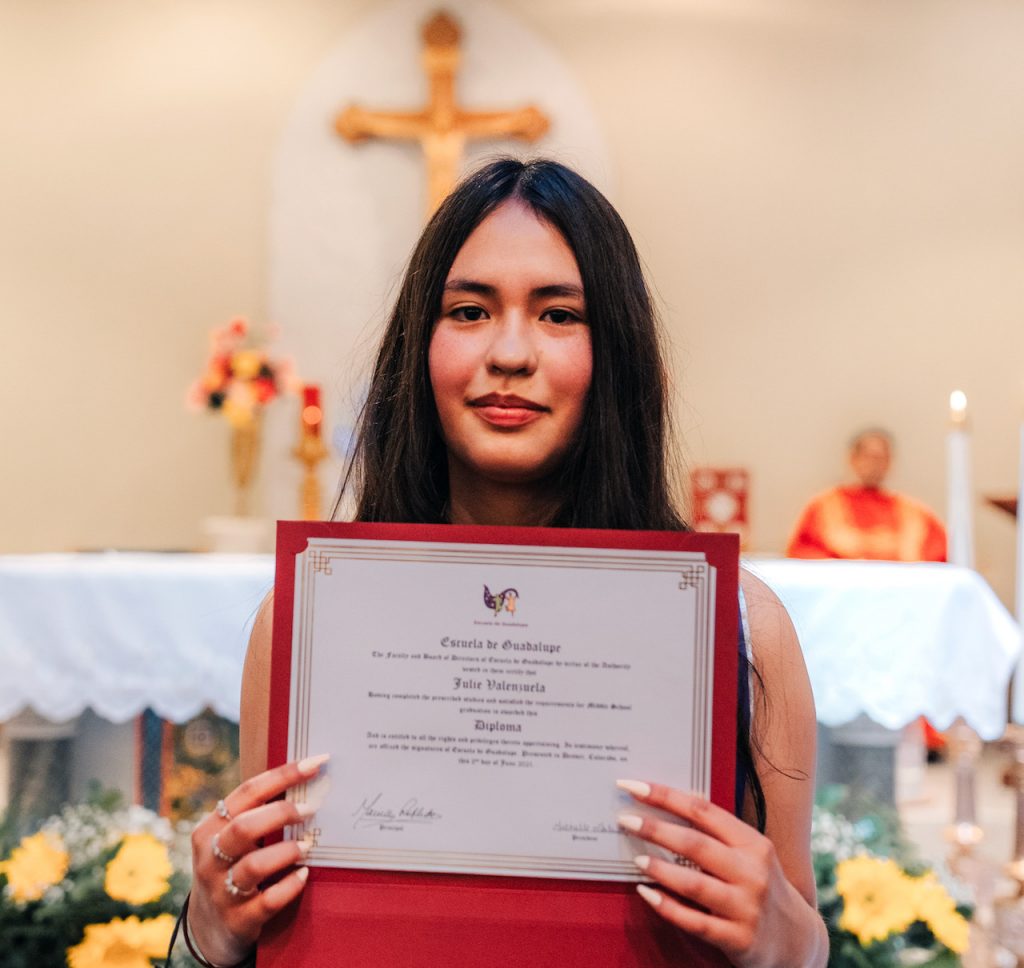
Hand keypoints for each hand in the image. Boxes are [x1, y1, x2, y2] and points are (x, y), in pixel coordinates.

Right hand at [187, 754, 328, 964]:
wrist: (208, 930)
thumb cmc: (231, 869)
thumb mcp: (232, 841)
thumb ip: (256, 815)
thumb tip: (308, 779)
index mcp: (210, 829)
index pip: (247, 793)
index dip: (283, 775)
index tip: (316, 763)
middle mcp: (210, 858)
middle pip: (244, 827)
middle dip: (281, 813)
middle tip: (312, 808)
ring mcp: (221, 891)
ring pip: (253, 866)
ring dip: (286, 851)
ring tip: (307, 845)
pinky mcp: (238, 920)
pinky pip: (267, 901)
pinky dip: (289, 886)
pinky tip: (303, 875)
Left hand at [616, 780, 825, 967]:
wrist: (797, 940)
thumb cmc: (761, 886)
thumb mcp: (751, 854)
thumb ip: (718, 834)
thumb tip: (670, 805)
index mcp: (753, 843)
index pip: (703, 811)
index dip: (665, 796)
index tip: (633, 787)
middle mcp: (752, 872)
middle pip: (695, 844)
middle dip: (656, 829)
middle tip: (625, 820)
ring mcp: (747, 907)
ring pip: (694, 884)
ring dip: (660, 869)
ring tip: (636, 859)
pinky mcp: (739, 939)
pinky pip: (695, 922)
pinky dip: (667, 907)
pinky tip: (647, 894)